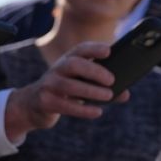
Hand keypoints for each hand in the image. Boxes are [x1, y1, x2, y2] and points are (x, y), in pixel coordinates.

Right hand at [4, 41, 128, 139]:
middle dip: (94, 71)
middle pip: (73, 64)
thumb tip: (126, 95)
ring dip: (91, 91)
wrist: (34, 104)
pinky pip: (64, 105)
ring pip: (69, 86)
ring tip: (109, 96)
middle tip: (111, 80)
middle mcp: (57, 69)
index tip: (109, 51)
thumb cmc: (67, 90)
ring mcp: (49, 85)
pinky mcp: (45, 101)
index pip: (80, 49)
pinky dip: (83, 109)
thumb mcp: (82, 83)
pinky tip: (97, 112)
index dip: (94, 48)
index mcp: (69, 59)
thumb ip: (103, 86)